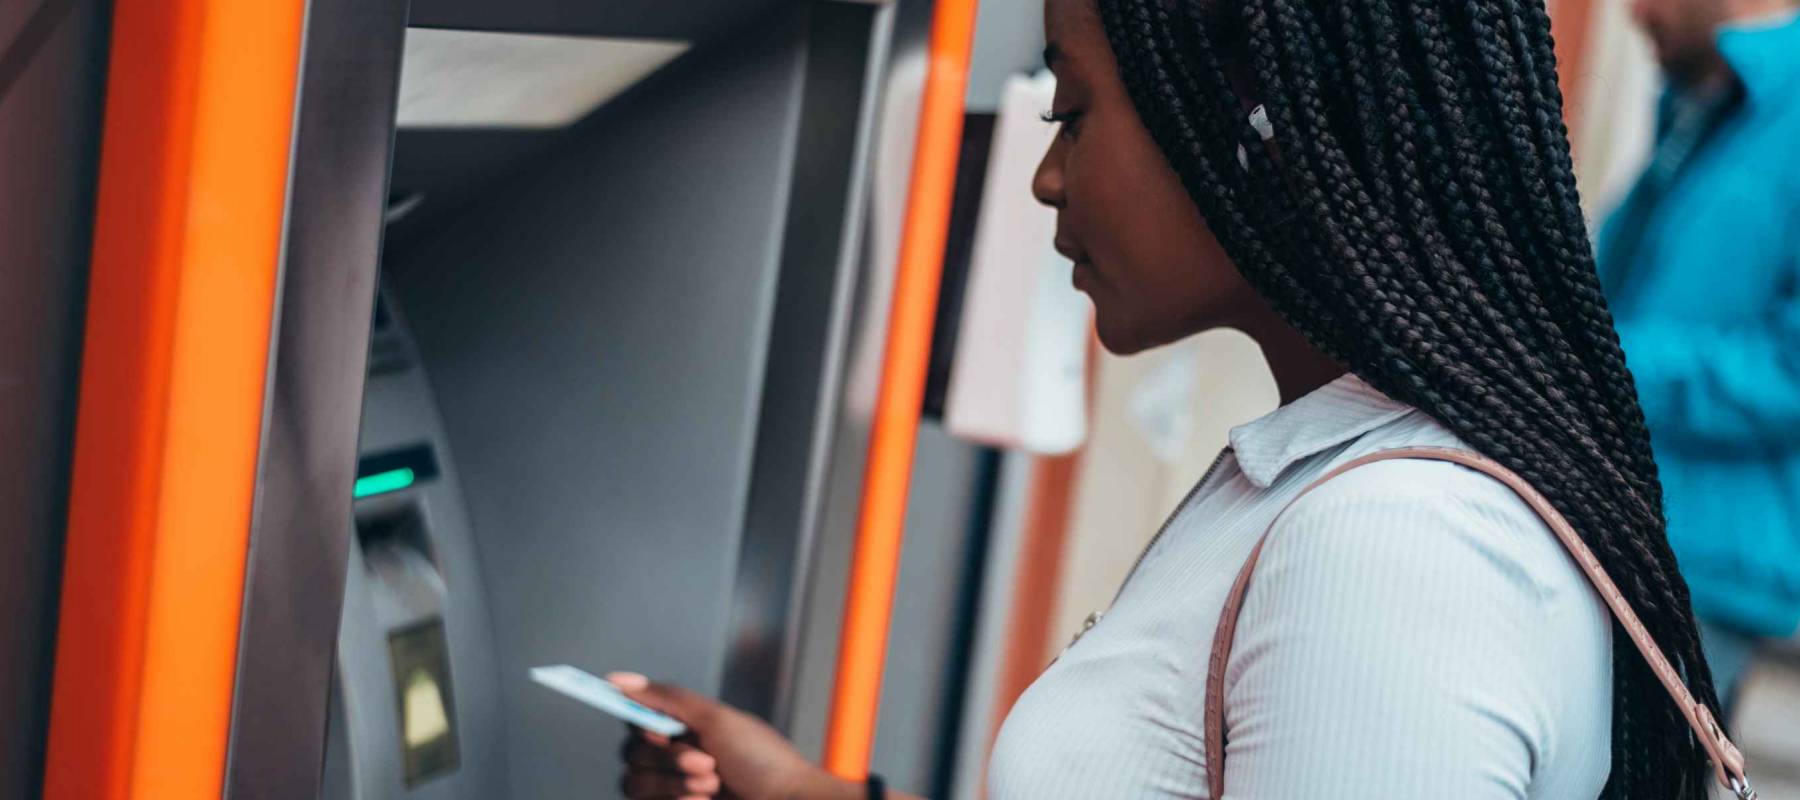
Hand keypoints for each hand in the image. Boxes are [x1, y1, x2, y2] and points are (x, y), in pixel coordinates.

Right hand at [609, 672, 856, 799]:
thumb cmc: (765, 762)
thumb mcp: (716, 719)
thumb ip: (665, 698)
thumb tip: (620, 679)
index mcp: (683, 725)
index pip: (637, 718)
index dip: (638, 721)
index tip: (649, 727)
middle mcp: (674, 754)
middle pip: (631, 752)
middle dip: (667, 758)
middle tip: (704, 761)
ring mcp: (673, 786)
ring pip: (634, 783)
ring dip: (673, 783)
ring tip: (710, 783)